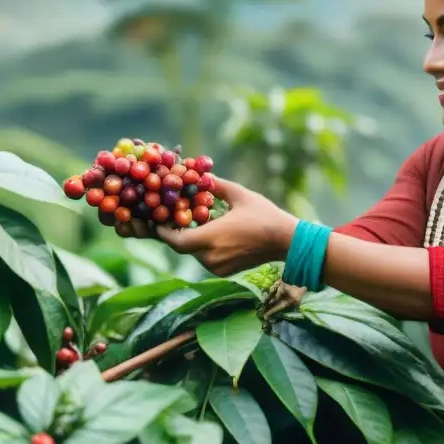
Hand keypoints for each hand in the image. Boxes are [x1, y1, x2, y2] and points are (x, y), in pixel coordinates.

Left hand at [117, 178, 298, 276]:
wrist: (287, 241)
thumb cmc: (263, 215)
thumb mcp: (238, 194)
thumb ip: (214, 184)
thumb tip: (198, 171)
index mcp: (210, 239)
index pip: (174, 239)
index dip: (162, 230)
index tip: (156, 217)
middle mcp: (210, 257)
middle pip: (182, 246)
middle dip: (174, 232)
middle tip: (168, 217)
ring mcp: (217, 267)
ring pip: (193, 252)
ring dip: (189, 238)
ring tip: (189, 222)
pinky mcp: (223, 271)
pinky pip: (205, 258)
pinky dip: (202, 246)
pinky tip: (207, 233)